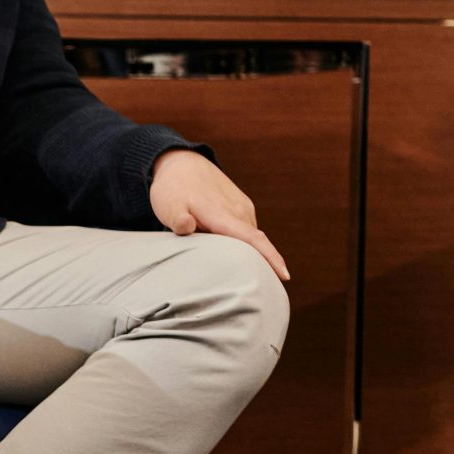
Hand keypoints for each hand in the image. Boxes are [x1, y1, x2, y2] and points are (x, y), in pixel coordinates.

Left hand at [150, 149, 290, 279]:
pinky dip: (246, 243)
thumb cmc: (173, 189)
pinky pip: (247, 228)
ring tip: (245, 276)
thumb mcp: (168, 205)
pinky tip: (235, 253)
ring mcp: (241, 206)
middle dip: (263, 264)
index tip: (285, 275)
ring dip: (251, 253)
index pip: (253, 238)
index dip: (270, 257)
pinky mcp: (240, 204)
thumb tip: (185, 226)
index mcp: (222, 214)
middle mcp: (238, 210)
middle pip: (255, 243)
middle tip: (260, 290)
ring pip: (251, 235)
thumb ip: (177, 219)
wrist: (181, 163)